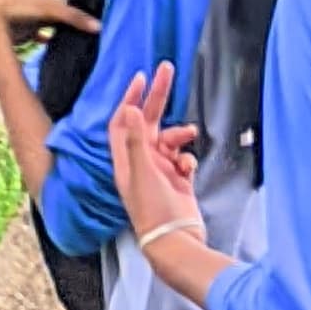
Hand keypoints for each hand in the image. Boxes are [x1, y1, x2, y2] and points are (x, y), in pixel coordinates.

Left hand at [0, 0, 103, 41]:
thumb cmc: (19, 6)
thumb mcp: (50, 9)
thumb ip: (74, 17)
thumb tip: (99, 27)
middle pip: (68, 1)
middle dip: (81, 7)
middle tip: (101, 15)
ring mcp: (36, 14)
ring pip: (57, 19)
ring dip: (68, 25)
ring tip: (86, 32)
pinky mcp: (28, 29)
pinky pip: (44, 35)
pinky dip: (52, 39)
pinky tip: (62, 47)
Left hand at [107, 66, 201, 242]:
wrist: (176, 240)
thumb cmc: (153, 211)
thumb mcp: (143, 172)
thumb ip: (137, 140)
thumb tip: (129, 109)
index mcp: (125, 160)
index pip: (122, 121)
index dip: (129, 98)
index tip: (141, 77)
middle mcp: (140, 163)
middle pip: (147, 122)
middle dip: (157, 97)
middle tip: (167, 69)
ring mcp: (160, 171)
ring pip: (171, 140)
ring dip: (180, 134)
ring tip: (188, 136)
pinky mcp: (178, 180)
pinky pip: (184, 158)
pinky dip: (187, 158)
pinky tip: (188, 168)